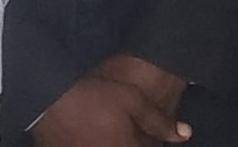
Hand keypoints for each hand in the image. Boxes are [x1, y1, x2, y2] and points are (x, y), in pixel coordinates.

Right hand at [30, 68, 191, 146]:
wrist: (50, 98)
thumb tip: (186, 134)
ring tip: (107, 132)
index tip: (143, 137)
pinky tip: (92, 135)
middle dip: (134, 142)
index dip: (148, 144)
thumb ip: (160, 122)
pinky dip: (94, 145)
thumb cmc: (95, 97)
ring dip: (111, 144)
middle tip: (122, 131)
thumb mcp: (132, 100)